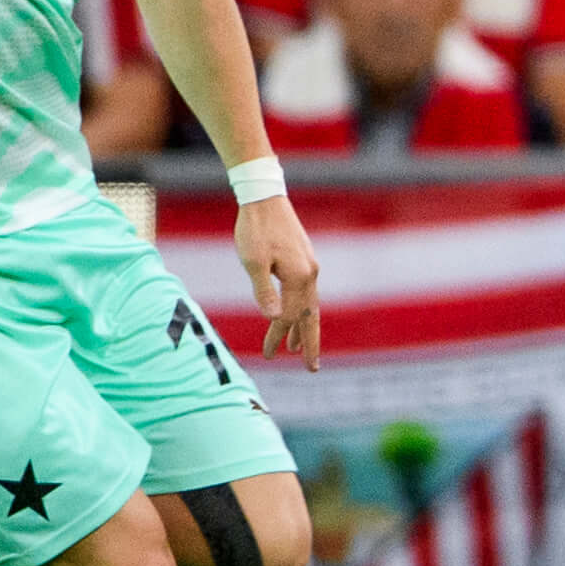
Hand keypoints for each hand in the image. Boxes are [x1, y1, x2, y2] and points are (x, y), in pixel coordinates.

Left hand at [236, 197, 322, 370]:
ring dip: (305, 327)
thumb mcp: (252, 262)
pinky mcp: (305, 260)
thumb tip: (274, 318)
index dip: (278, 336)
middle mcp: (310, 274)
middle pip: (311, 316)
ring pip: (311, 305)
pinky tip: (297, 314)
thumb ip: (263, 291)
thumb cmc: (254, 230)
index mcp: (298, 277)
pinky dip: (304, 309)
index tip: (270, 354)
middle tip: (312, 367)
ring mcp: (310, 267)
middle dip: (309, 343)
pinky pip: (307, 293)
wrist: (264, 198)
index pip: (289, 315)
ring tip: (299, 348)